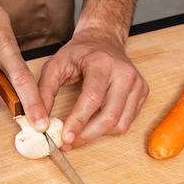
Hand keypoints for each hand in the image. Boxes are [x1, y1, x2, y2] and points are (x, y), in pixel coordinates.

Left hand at [37, 27, 148, 148]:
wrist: (103, 40)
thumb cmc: (79, 53)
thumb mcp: (54, 66)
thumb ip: (44, 92)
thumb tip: (40, 122)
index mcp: (102, 63)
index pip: (92, 98)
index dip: (78, 121)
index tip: (65, 137)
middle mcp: (124, 73)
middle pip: (109, 116)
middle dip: (87, 135)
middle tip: (69, 143)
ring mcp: (137, 83)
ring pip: (120, 123)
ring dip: (97, 135)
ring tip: (79, 135)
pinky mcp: (142, 92)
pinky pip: (127, 121)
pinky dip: (109, 129)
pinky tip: (94, 125)